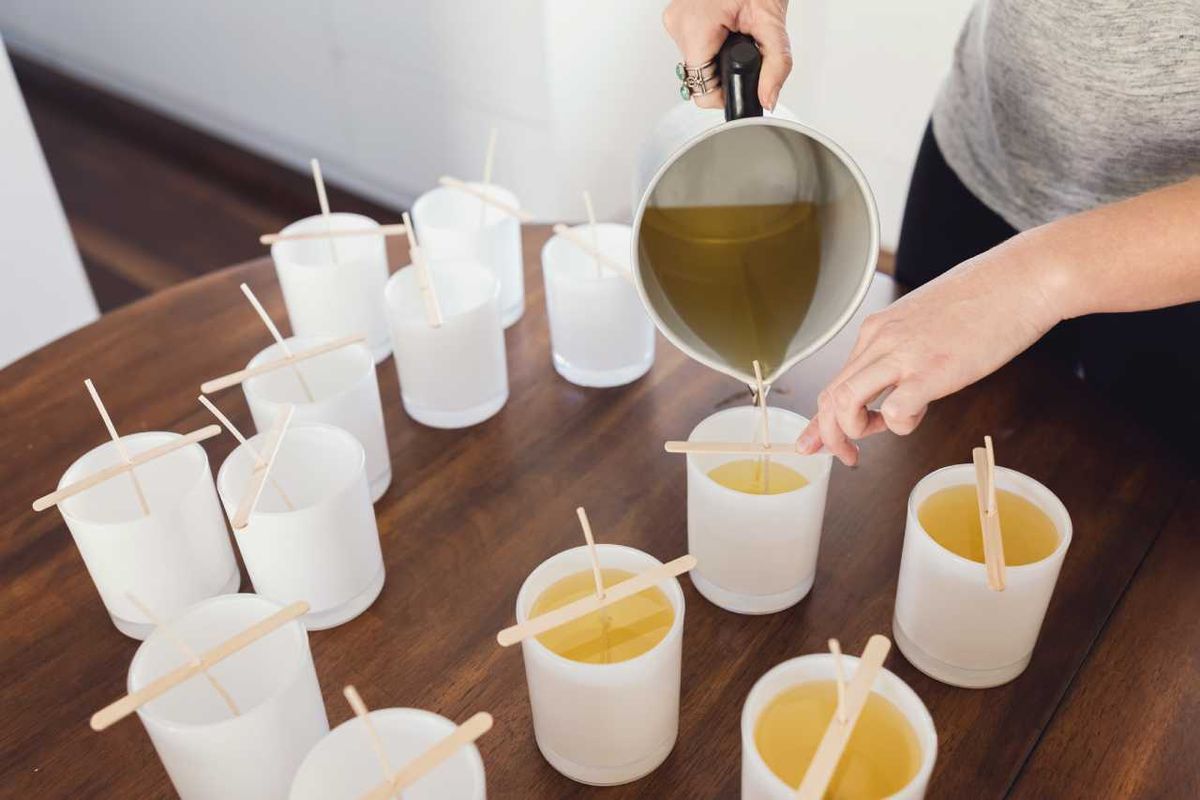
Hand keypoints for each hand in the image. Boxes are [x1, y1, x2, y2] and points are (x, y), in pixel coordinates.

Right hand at [663, 0, 791, 110]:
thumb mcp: (772, 21)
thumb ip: (776, 65)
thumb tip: (768, 98)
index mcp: (693, 28)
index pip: (702, 91)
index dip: (726, 93)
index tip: (741, 82)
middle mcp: (677, 25)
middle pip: (700, 76)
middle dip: (724, 68)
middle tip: (743, 43)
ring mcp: (674, 19)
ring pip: (697, 61)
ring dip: (718, 54)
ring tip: (736, 30)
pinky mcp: (677, 16)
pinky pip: (694, 44)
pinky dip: (713, 42)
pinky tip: (725, 26)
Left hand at [796, 235, 1063, 464]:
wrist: (1021, 279)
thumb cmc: (985, 300)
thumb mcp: (925, 321)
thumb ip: (904, 352)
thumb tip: (900, 387)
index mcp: (877, 330)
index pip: (835, 380)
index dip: (824, 419)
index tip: (823, 441)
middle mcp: (881, 340)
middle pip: (831, 396)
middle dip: (830, 434)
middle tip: (847, 454)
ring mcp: (903, 354)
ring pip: (845, 402)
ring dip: (851, 432)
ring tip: (876, 437)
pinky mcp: (931, 371)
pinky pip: (893, 410)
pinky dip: (899, 425)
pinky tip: (919, 414)